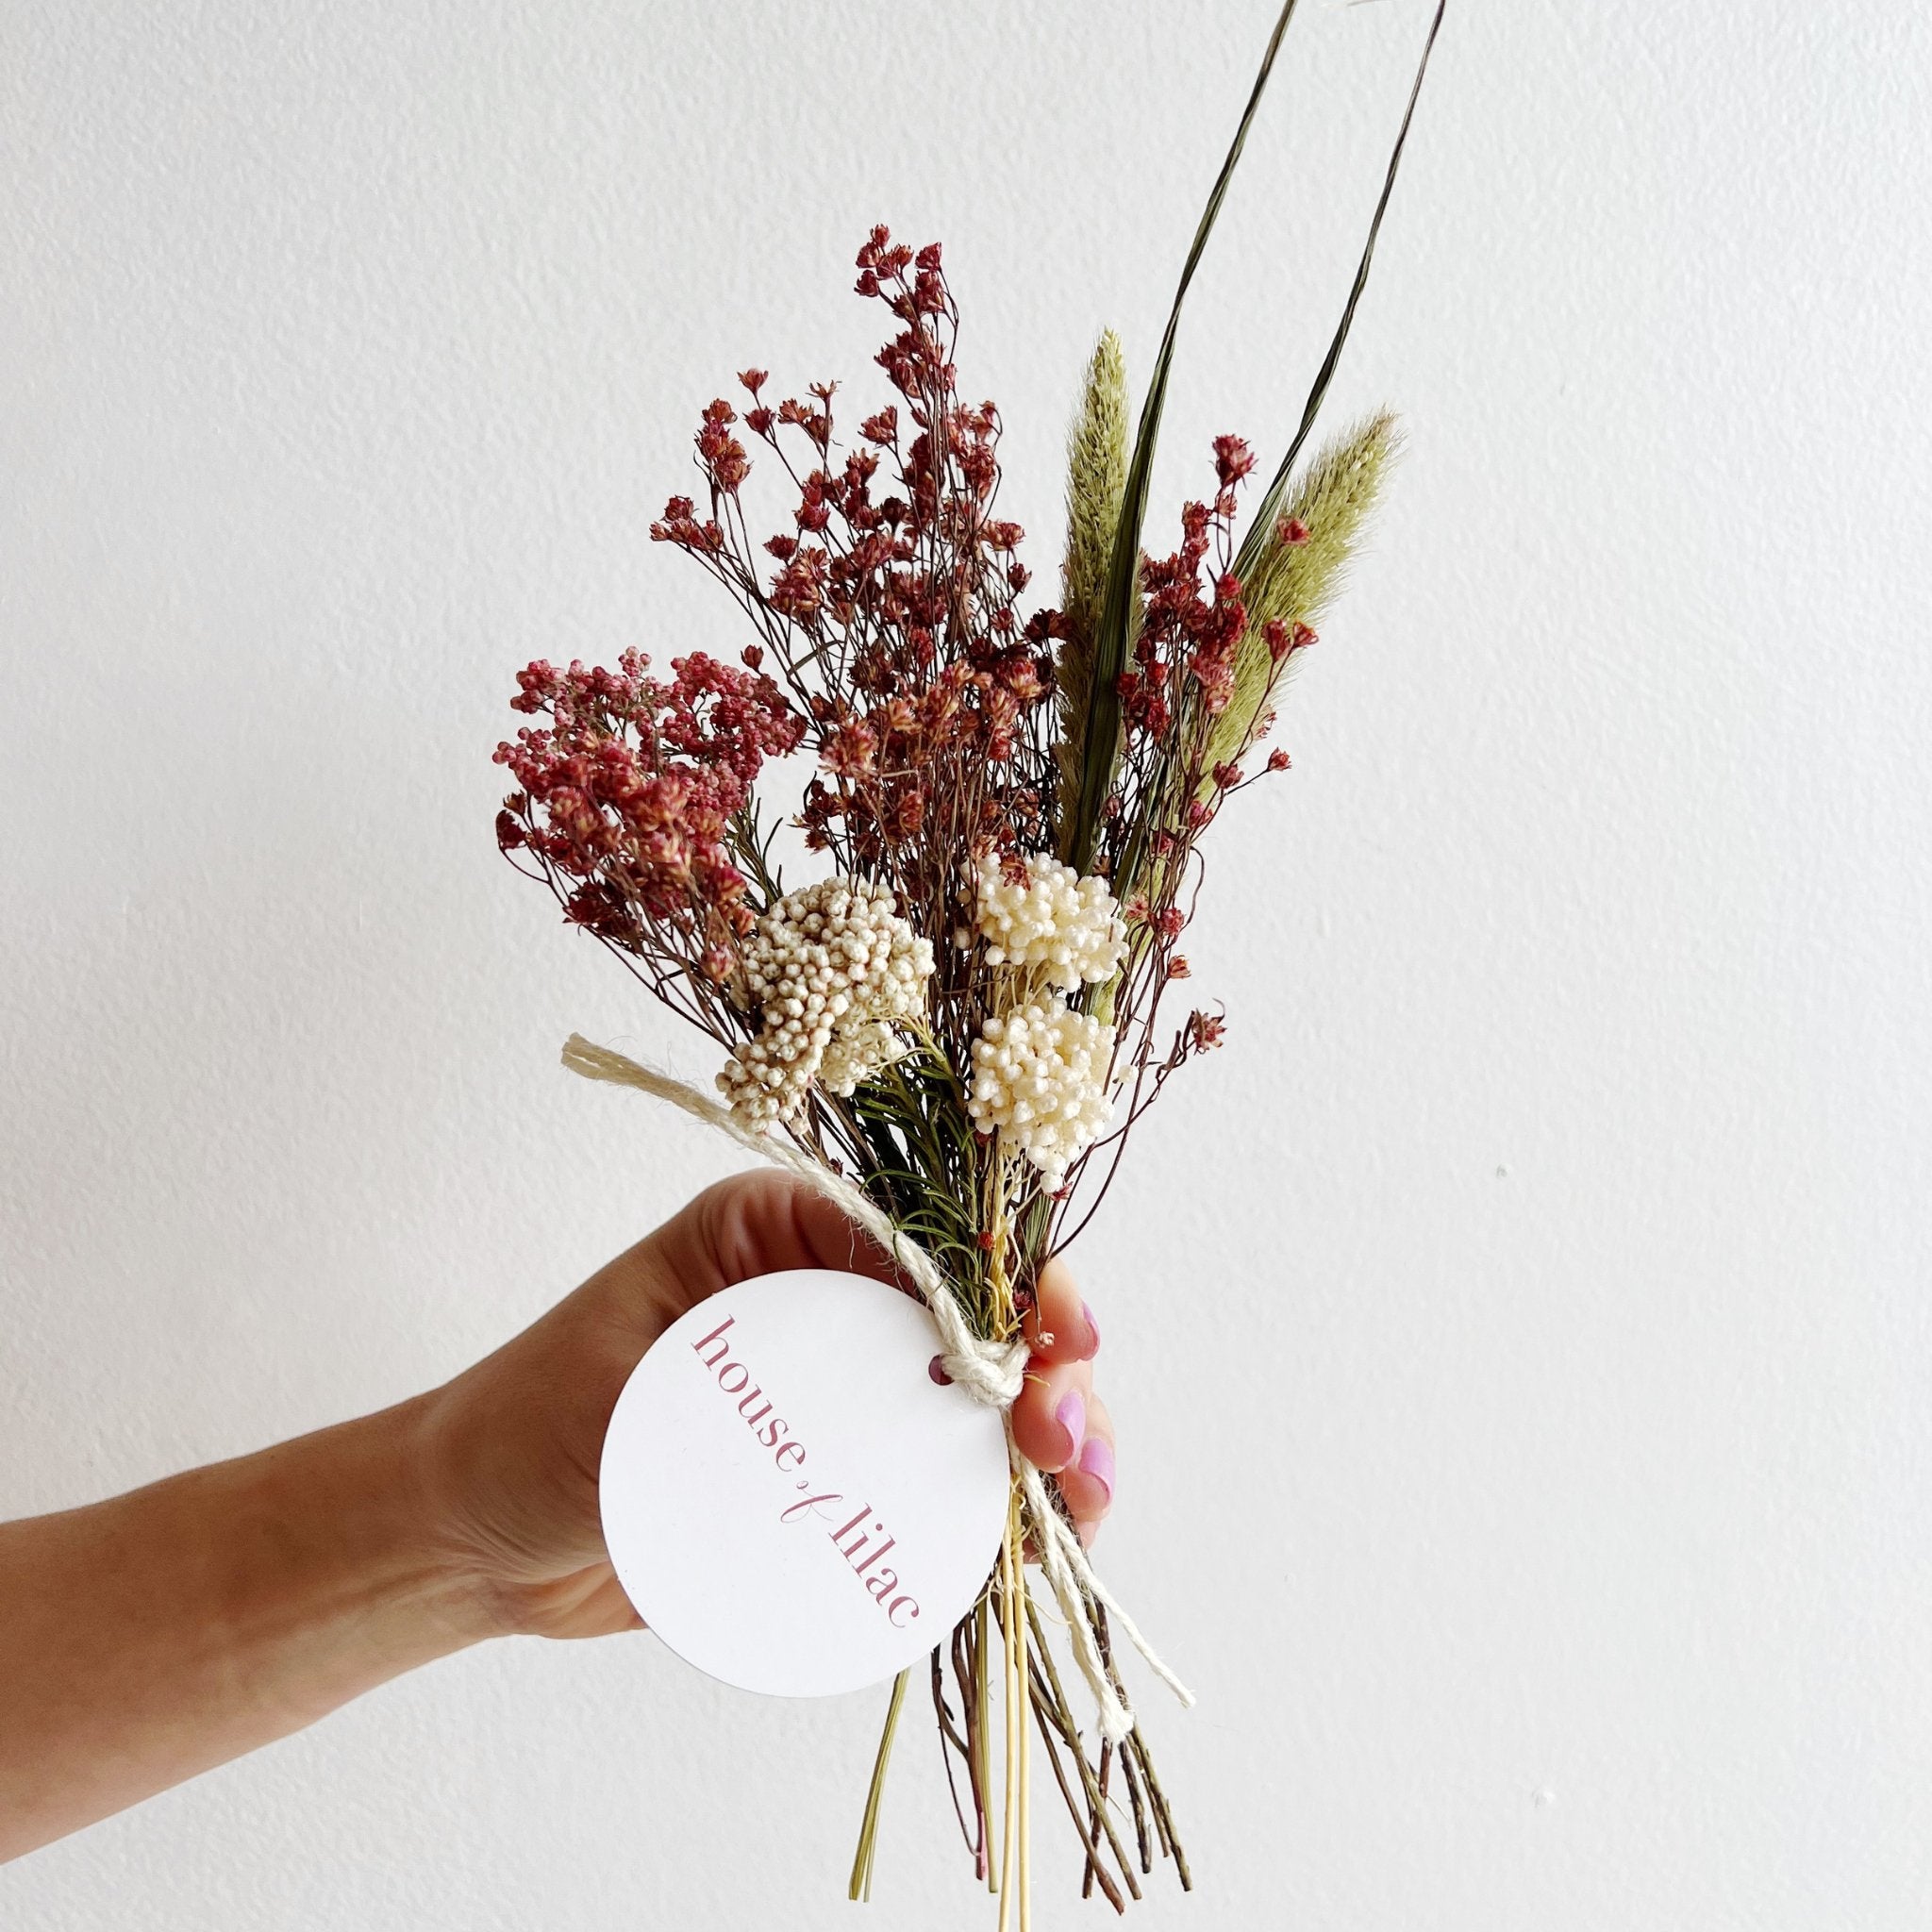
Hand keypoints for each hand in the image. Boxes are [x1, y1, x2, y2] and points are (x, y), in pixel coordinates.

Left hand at [417, 1170, 1113, 1640]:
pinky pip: (944, 1478)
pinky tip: (1040, 1541)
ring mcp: (839, 1388)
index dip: (1010, 1280)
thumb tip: (902, 1393)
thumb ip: (756, 1381)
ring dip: (1051, 1442)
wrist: (471, 1540)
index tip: (1053, 1343)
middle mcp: (823, 1296)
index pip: (925, 1234)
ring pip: (980, 1400)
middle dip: (1049, 1371)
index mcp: (777, 1231)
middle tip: (1066, 1446)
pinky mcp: (841, 1472)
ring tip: (1079, 1500)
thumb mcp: (636, 1383)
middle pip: (976, 1316)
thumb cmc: (526, 1432)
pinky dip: (1005, 1506)